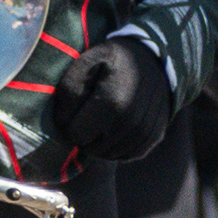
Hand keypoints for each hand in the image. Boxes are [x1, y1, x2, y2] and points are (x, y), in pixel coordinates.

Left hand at [49, 33, 180, 163]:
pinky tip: (113, 128)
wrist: (154, 61)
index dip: (68, 124)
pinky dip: (115, 147)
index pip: (75, 135)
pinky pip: (126, 156)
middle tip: (86, 114)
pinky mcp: (155, 138)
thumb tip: (62, 122)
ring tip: (99, 119)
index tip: (73, 109)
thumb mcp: (87, 62)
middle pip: (91, 148)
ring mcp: (145, 132)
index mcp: (112, 102)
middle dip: (83, 135)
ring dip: (98, 142)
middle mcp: (132, 122)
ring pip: (107, 155)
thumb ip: (70, 88)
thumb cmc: (113, 61)